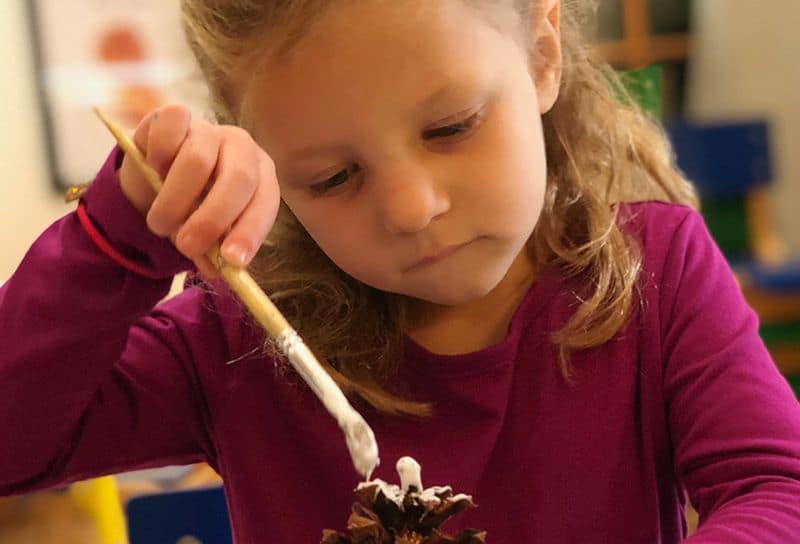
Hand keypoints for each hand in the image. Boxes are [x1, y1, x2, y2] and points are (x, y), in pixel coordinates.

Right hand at [118, 104, 279, 276]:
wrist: (153, 178)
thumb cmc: (192, 209)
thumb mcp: (206, 234)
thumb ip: (216, 249)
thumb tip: (219, 268)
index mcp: (260, 177)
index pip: (265, 201)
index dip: (250, 231)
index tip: (232, 261)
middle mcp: (241, 148)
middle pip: (238, 178)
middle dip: (213, 218)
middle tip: (187, 247)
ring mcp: (209, 129)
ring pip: (197, 161)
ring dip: (175, 202)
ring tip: (160, 225)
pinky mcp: (174, 115)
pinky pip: (167, 134)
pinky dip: (157, 159)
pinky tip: (153, 172)